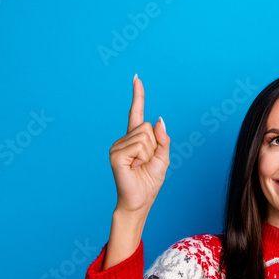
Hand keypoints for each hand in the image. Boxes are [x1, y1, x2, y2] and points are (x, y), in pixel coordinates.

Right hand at [109, 74, 170, 214]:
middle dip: (154, 146)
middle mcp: (124, 139)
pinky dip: (142, 158)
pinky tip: (134, 167)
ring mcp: (118, 146)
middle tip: (146, 162)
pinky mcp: (115, 154)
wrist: (140, 200)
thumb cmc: (150, 181)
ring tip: (140, 166)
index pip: (136, 112)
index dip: (138, 95)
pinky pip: (138, 146)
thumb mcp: (163, 158)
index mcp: (136, 138)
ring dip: (148, 154)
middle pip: (148, 127)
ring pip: (145, 136)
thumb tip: (158, 119)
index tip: (136, 78)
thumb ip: (162, 139)